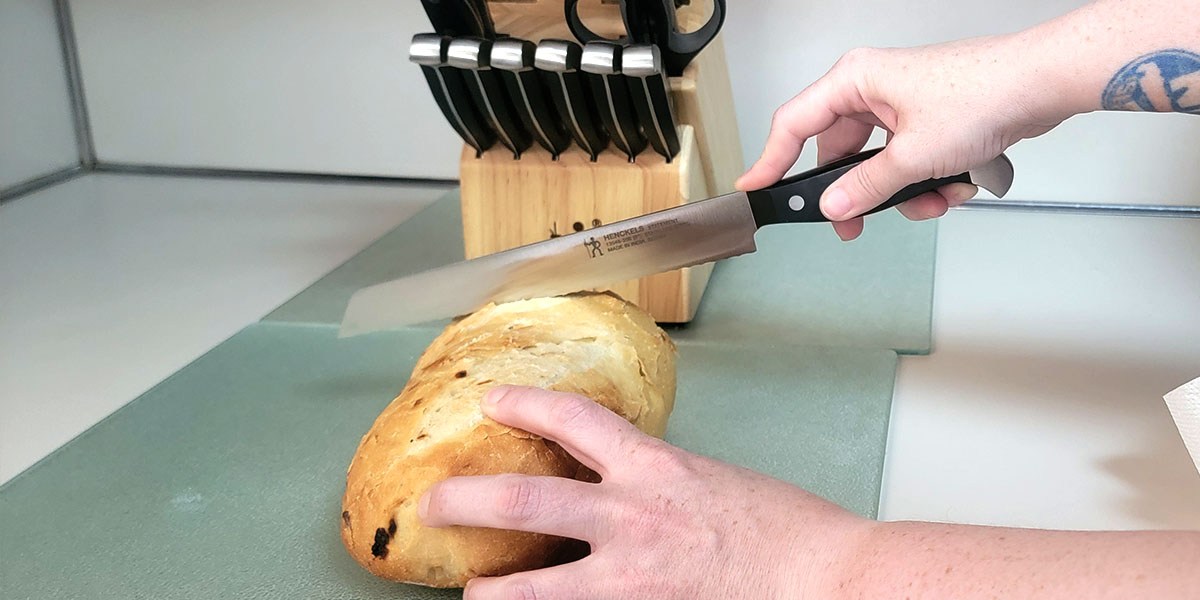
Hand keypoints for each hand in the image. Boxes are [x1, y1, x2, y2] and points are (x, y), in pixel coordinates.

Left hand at [419, 386, 870, 598]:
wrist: (828, 581)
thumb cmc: (788, 532)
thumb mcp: (714, 481)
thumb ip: (658, 480)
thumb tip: (625, 482)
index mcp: (653, 468)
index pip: (571, 419)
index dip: (523, 404)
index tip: (494, 400)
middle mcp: (630, 517)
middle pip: (522, 498)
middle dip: (465, 498)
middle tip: (435, 502)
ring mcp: (630, 577)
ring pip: (531, 587)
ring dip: (491, 593)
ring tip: (468, 595)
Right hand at [736, 35, 1068, 240]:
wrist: (1042, 83)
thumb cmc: (984, 92)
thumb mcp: (912, 155)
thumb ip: (866, 187)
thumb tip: (833, 207)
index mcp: (855, 81)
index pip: (794, 124)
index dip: (771, 160)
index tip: (756, 188)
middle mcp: (874, 90)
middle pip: (840, 153)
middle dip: (858, 193)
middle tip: (851, 225)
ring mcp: (902, 106)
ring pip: (880, 164)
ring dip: (904, 192)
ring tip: (932, 199)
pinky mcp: (929, 120)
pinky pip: (909, 163)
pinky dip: (928, 181)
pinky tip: (954, 186)